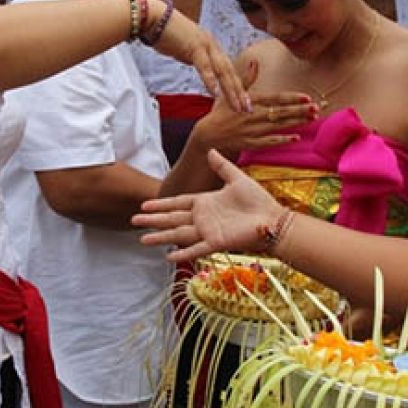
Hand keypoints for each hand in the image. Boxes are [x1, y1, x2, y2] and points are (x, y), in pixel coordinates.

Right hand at [134, 148, 286, 260]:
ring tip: (143, 239)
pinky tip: (168, 257)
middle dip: (153, 220)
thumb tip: (211, 150)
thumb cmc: (258, 201)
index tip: (145, 205)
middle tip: (134, 221)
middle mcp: (203, 218)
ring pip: (178, 234)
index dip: (161, 204)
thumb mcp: (237, 179)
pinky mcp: (216, 242)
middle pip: (172, 219)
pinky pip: (196, 249)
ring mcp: (208, 231)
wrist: (273, 219)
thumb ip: (222, 166)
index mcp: (205, 202)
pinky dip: (182, 254)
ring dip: (161, 237)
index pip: (177, 203)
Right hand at [148, 1, 250, 111]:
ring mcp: (205, 45)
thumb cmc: (167, 34)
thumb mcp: (186, 49)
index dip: (237, 87)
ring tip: (237, 105)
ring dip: (230, 90)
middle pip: (230, 72)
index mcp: (212, 47)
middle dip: (240, 92)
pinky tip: (214, 93)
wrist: (155, 18)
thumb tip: (201, 67)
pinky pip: (204, 66)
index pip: (228, 70)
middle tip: (247, 109)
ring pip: (222, 70)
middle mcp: (212, 46)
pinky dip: (210, 80)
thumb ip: (196, 58)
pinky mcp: (193, 46)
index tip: (243, 102)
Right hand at [190, 59, 314, 153]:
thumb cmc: (221, 112)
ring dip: (296, 122)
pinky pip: (269, 142)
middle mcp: (252, 115)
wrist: (208, 134)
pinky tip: (296, 137)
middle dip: (300, 110)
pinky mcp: (251, 143)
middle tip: (316, 108)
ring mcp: (252, 130)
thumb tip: (254, 62)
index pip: (275, 98)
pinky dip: (282, 140)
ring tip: (312, 119)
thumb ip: (247, 78)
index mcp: (250, 100)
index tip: (307, 97)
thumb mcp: (231, 92)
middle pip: (281, 112)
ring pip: (278, 126)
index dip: (292, 98)